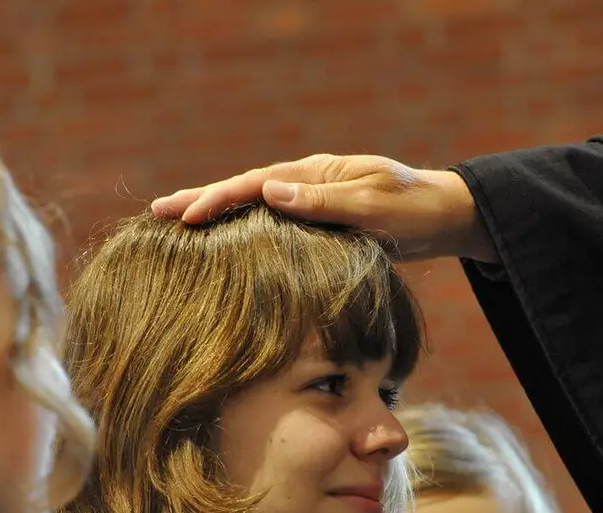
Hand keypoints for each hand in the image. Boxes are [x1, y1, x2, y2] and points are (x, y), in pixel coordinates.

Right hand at [149, 154, 497, 262]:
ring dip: (218, 217)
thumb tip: (271, 191)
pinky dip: (245, 233)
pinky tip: (228, 250)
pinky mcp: (321, 225)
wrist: (446, 218)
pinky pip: (273, 228)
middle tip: (156, 212)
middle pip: (245, 190)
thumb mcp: (373, 206)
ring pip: (255, 209)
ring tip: (178, 228)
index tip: (185, 216)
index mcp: (316, 173)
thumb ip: (323, 201)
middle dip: (201, 201)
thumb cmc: (416, 211)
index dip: (217, 199)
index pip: (255, 184)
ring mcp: (313, 203)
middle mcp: (309, 183)